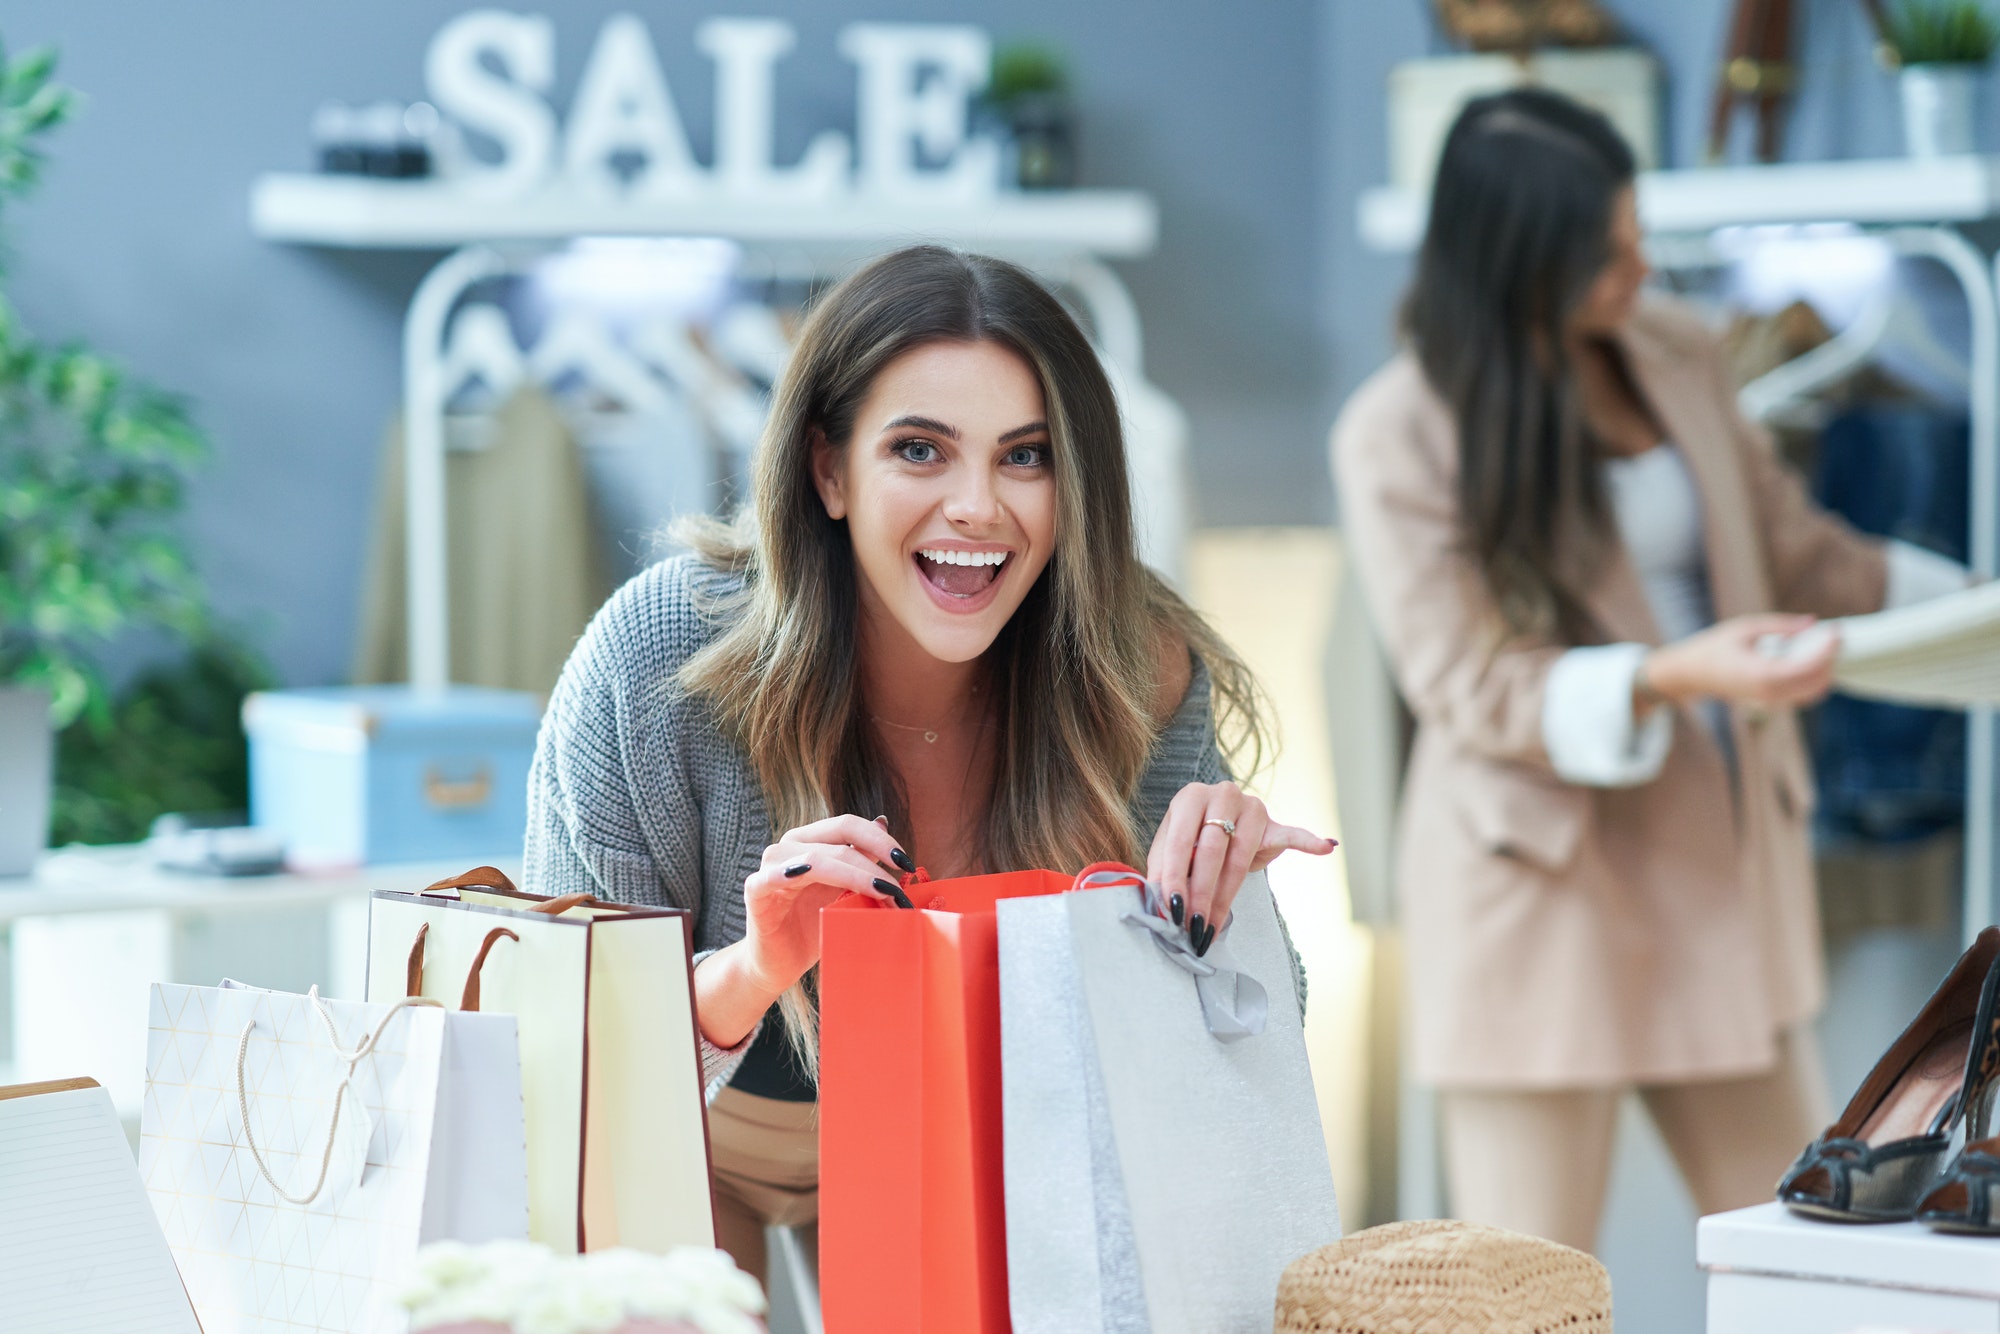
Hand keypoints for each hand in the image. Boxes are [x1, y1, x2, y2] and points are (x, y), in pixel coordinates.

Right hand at [695, 814, 908, 1049]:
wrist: (780, 963)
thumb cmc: (814, 925)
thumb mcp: (846, 892)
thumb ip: (861, 861)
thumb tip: (883, 822)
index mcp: (812, 840)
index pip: (849, 825)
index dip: (880, 839)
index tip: (907, 863)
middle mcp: (790, 846)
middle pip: (839, 835)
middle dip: (875, 858)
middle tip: (898, 887)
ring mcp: (771, 866)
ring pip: (817, 858)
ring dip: (854, 874)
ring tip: (880, 892)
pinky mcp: (756, 891)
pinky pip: (773, 877)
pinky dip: (791, 873)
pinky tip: (808, 876)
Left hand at [1145, 781, 1333, 957]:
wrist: (1219, 820)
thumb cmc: (1190, 838)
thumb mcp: (1169, 850)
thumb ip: (1163, 872)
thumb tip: (1157, 909)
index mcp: (1189, 797)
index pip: (1180, 842)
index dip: (1174, 879)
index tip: (1171, 912)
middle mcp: (1221, 794)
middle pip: (1211, 851)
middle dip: (1200, 894)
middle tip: (1193, 927)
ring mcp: (1251, 807)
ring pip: (1239, 858)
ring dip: (1224, 897)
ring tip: (1213, 927)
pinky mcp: (1274, 823)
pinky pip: (1292, 834)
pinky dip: (1309, 841)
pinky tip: (1326, 847)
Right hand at [1640, 613, 1838, 710]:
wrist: (1692, 674)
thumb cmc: (1714, 647)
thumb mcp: (1745, 628)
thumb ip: (1780, 625)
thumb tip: (1812, 623)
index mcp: (1763, 674)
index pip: (1811, 665)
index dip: (1829, 647)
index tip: (1836, 629)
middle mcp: (1771, 693)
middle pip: (1819, 681)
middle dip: (1831, 658)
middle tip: (1833, 635)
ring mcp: (1772, 701)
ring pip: (1815, 691)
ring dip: (1825, 670)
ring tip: (1822, 646)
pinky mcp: (1771, 703)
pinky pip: (1804, 694)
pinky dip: (1814, 678)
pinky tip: (1809, 659)